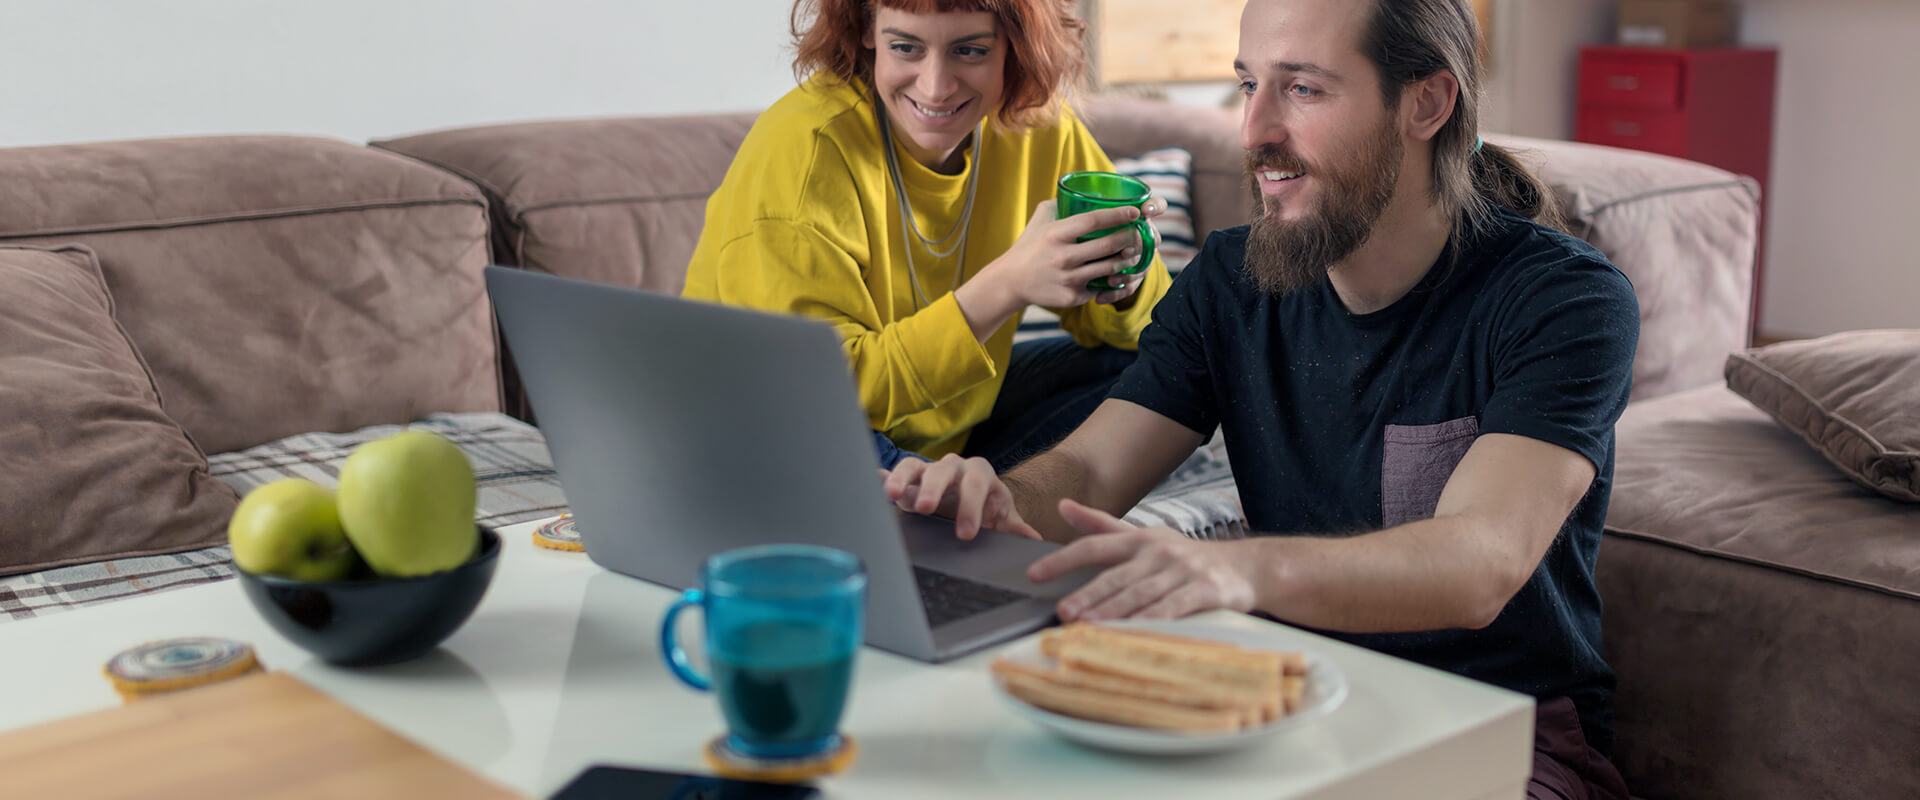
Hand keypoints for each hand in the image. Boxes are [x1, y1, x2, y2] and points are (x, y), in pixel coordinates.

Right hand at [879, 455, 1041, 540]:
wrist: (971, 496)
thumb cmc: (987, 505)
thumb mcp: (1001, 515)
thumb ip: (1014, 527)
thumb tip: (1033, 540)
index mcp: (980, 474)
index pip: (977, 486)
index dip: (972, 508)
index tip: (966, 534)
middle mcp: (954, 467)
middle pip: (943, 471)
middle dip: (934, 488)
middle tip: (926, 508)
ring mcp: (929, 470)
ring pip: (915, 466)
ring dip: (903, 478)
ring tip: (891, 493)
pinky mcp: (909, 478)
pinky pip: (895, 472)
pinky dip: (883, 476)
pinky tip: (872, 480)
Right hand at [978, 200, 1151, 310]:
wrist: (1010, 281)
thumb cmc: (1029, 245)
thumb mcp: (1040, 220)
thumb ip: (1060, 204)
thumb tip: (1082, 190)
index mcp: (1056, 234)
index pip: (1094, 220)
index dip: (1119, 214)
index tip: (1135, 212)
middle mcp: (1063, 256)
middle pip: (1108, 245)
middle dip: (1130, 237)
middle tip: (1138, 233)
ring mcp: (1068, 279)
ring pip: (1109, 268)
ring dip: (1126, 260)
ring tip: (1133, 252)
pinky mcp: (1072, 297)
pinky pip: (1099, 286)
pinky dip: (1110, 280)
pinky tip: (1117, 274)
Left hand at [1027, 499, 1257, 620]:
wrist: (1247, 567)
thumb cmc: (1188, 557)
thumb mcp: (1145, 536)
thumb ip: (1101, 525)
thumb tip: (1062, 506)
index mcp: (1139, 539)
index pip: (1095, 546)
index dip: (1063, 559)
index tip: (1034, 574)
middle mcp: (1158, 552)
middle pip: (1116, 575)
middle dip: (1088, 595)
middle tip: (1064, 612)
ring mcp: (1182, 570)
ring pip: (1141, 594)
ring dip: (1114, 612)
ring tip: (1089, 625)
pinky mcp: (1205, 590)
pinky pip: (1174, 608)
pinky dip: (1154, 620)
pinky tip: (1136, 631)